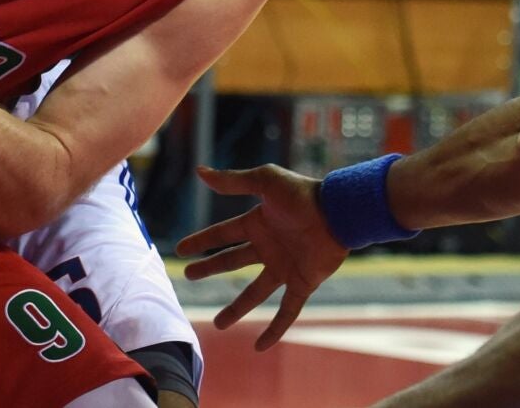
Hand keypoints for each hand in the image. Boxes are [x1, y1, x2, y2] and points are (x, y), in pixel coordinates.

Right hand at [176, 164, 347, 349]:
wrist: (339, 212)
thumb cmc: (303, 194)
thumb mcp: (264, 182)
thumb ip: (233, 181)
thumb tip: (200, 172)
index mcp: (257, 223)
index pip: (222, 235)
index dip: (201, 242)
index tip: (180, 249)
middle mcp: (268, 247)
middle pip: (232, 262)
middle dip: (210, 269)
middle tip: (188, 276)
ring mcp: (285, 267)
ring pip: (255, 293)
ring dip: (236, 309)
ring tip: (219, 325)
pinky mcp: (303, 283)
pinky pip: (287, 311)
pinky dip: (275, 329)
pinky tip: (260, 347)